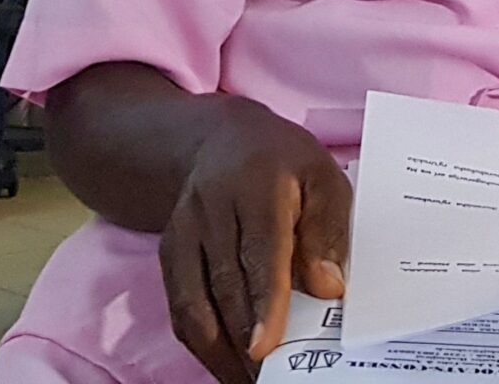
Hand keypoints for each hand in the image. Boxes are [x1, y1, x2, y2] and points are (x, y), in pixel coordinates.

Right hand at [158, 106, 352, 383]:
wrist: (221, 140)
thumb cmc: (284, 163)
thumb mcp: (322, 177)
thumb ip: (328, 230)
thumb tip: (328, 288)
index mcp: (259, 185)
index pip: (261, 250)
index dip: (265, 300)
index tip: (267, 346)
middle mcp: (212, 209)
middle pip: (226, 284)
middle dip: (248, 338)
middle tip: (274, 375)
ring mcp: (185, 231)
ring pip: (195, 302)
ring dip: (222, 350)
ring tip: (253, 379)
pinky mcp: (169, 252)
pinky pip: (180, 306)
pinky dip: (202, 342)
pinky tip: (228, 363)